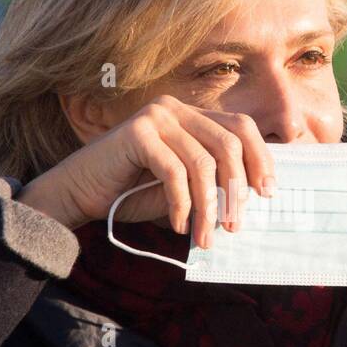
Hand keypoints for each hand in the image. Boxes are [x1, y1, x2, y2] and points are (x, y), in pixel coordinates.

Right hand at [17, 95, 274, 248]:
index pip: (241, 127)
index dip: (260, 159)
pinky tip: (180, 226)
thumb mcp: (183, 186)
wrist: (79, 194)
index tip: (268, 193)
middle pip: (229, 143)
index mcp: (191, 115)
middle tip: (234, 225)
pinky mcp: (138, 133)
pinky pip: (174, 172)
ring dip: (208, 207)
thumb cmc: (132, 191)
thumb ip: (212, 180)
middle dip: (237, 188)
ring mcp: (156, 116)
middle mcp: (175, 109)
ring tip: (205, 237)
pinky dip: (181, 204)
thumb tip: (254, 194)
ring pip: (203, 163)